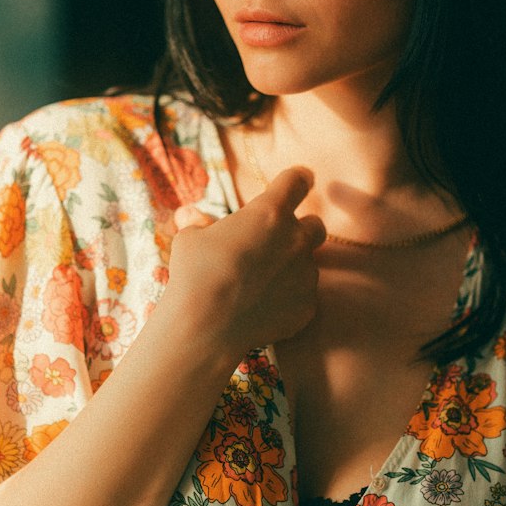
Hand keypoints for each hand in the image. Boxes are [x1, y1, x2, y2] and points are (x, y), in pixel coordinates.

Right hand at [166, 166, 325, 355]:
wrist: (205, 326)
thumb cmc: (195, 274)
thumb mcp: (190, 239)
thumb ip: (200, 224)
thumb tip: (191, 216)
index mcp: (270, 212)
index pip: (297, 181)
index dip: (297, 179)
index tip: (299, 180)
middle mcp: (296, 239)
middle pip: (315, 225)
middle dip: (300, 230)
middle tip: (276, 242)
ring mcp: (306, 274)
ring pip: (308, 264)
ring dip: (291, 267)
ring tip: (261, 283)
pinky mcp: (307, 306)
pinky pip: (303, 296)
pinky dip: (288, 298)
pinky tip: (264, 307)